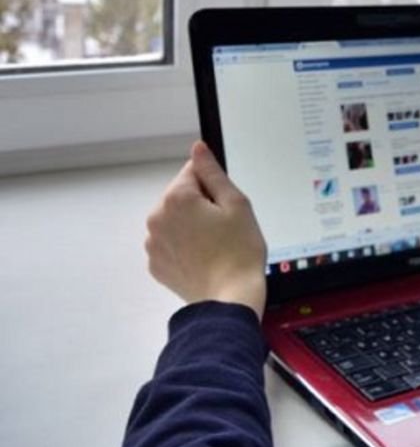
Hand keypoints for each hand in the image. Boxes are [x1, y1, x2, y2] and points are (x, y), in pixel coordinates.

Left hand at [144, 141, 267, 318]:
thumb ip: (213, 172)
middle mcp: (157, 217)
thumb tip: (198, 149)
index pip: (193, 171)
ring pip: (175, 219)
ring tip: (215, 244)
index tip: (225, 205)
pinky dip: (184, 245)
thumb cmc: (239, 251)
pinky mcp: (156, 263)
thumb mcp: (236, 204)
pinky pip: (170, 242)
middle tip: (224, 227)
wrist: (230, 297)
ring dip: (191, 225)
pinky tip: (204, 256)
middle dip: (201, 205)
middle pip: (181, 195)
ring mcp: (153, 242)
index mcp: (176, 198)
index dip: (214, 186)